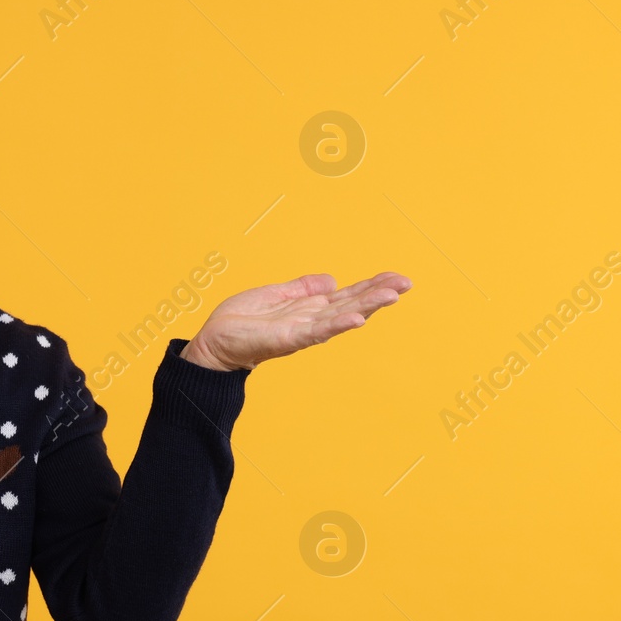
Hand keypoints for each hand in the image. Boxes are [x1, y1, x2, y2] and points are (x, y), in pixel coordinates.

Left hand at [179, 272, 411, 371]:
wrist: (214, 343)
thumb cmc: (241, 322)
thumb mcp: (276, 295)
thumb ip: (304, 288)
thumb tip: (333, 280)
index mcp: (310, 309)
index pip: (348, 296)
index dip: (372, 286)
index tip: (397, 276)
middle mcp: (312, 321)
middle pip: (352, 305)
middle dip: (379, 294)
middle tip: (406, 283)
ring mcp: (302, 331)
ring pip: (341, 317)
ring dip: (368, 307)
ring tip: (392, 296)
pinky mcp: (287, 339)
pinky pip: (317, 332)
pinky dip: (338, 325)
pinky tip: (357, 320)